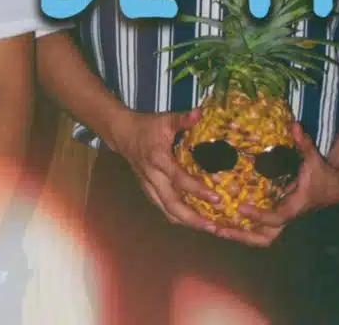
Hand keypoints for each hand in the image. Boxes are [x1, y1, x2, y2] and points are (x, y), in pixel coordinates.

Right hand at [110, 108, 221, 232]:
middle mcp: (153, 177)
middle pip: (172, 205)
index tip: (216, 198)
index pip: (179, 179)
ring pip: (166, 211)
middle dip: (192, 219)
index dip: (197, 190)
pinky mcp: (148, 190)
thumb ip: (182, 118)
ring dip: (186, 222)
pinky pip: (163, 208)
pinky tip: (192, 220)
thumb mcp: (165, 119)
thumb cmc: (147, 126)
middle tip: (213, 226)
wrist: (123, 134)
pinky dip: (177, 216)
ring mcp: (149, 186)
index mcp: (158, 160)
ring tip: (206, 227)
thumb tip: (200, 112)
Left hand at [218, 122, 338, 246]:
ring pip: (258, 236)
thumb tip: (294, 125)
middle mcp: (285, 216)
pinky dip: (241, 226)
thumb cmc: (321, 173)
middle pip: (263, 237)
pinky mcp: (274, 214)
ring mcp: (279, 217)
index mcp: (294, 206)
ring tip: (215, 227)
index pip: (275, 217)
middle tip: (219, 228)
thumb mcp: (313, 158)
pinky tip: (223, 218)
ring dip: (238, 234)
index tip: (240, 208)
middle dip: (241, 235)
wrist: (332, 187)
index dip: (258, 216)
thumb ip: (303, 143)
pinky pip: (257, 228)